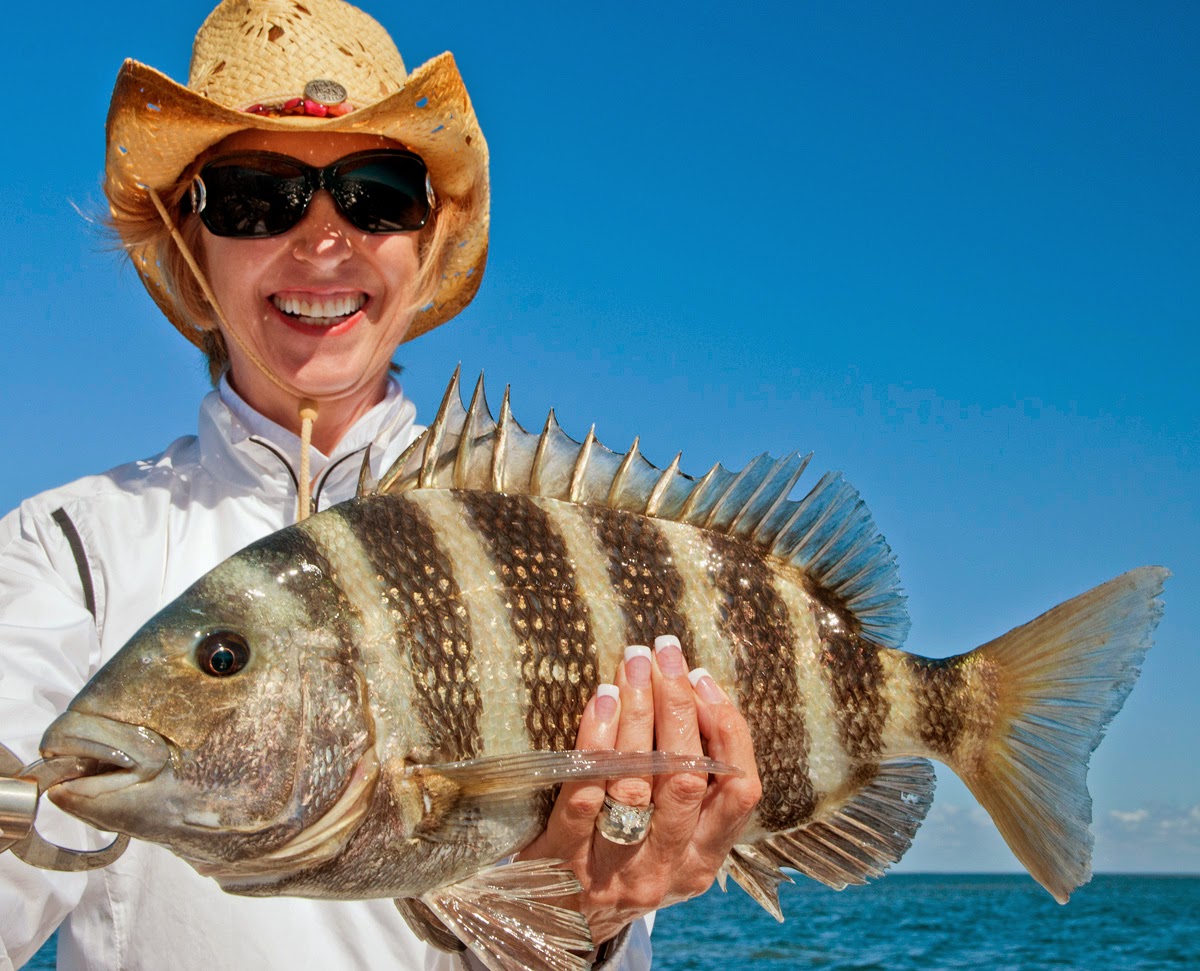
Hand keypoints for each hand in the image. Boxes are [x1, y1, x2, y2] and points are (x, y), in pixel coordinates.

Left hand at [517, 635, 761, 946]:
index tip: (705, 679)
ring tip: (634, 665)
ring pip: (638, 781)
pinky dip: (595, 743)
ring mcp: (615, 865)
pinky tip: (601, 702)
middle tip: (666, 652)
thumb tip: (697, 697)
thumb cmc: (622, 862)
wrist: (555, 923)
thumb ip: (691, 791)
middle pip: (686, 777)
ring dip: (639, 714)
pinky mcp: (564, 856)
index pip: (739, 790)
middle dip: (679, 705)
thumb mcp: (671, 842)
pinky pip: (583, 795)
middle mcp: (667, 866)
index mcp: (702, 859)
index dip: (728, 730)